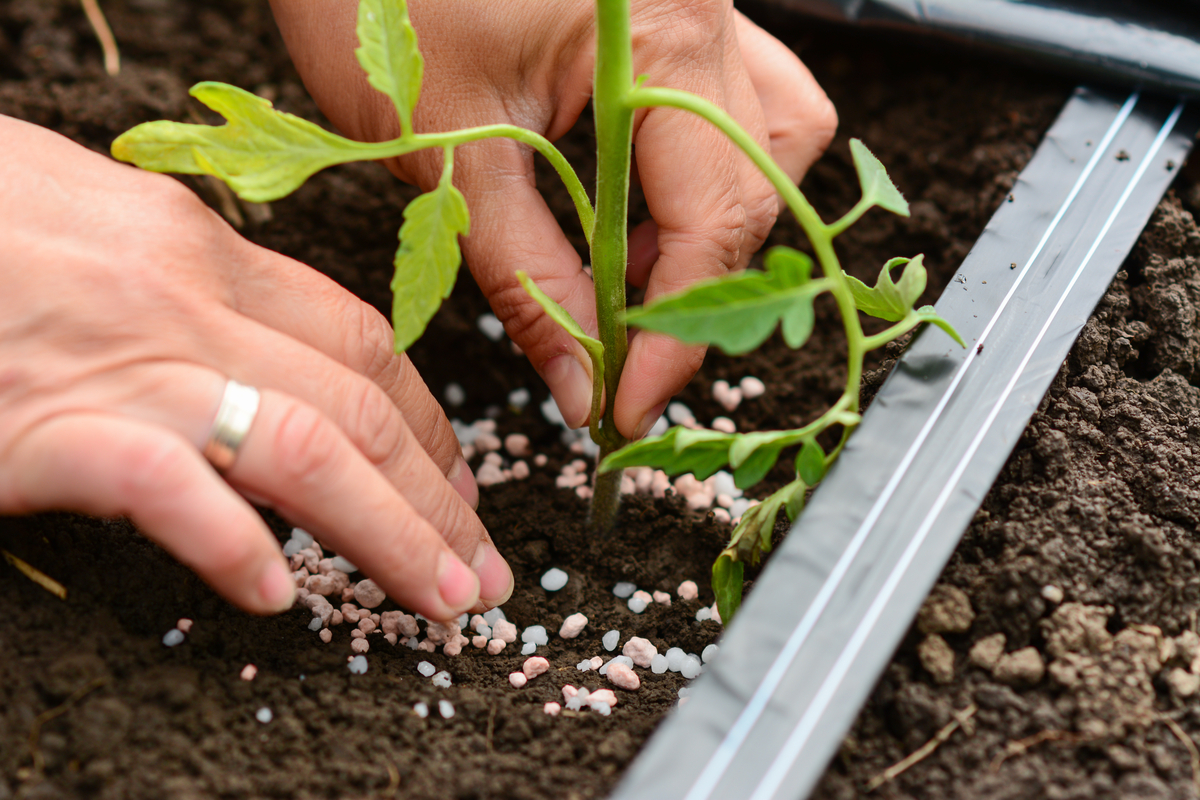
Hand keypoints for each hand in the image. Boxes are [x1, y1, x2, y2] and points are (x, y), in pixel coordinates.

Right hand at [0, 115, 512, 618]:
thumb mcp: (90, 218)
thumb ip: (178, 280)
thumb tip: (250, 346)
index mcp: (197, 246)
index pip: (358, 339)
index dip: (427, 418)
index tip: (458, 478)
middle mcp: (182, 296)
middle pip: (360, 403)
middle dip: (441, 494)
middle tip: (483, 568)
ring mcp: (120, 360)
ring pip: (306, 448)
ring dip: (392, 532)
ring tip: (441, 600)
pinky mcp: (43, 425)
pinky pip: (167, 484)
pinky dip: (231, 542)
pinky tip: (279, 594)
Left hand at [270, 0, 836, 438]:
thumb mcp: (450, 154)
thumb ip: (529, 278)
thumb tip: (583, 387)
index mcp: (659, 33)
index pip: (715, 217)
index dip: (678, 331)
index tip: (627, 405)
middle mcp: (707, 8)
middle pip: (756, 186)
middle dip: (694, 288)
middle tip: (619, 354)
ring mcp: (700, 0)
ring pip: (772, 136)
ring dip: (716, 221)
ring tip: (627, 268)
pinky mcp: (672, 8)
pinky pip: (730, 99)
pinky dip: (698, 167)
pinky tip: (632, 201)